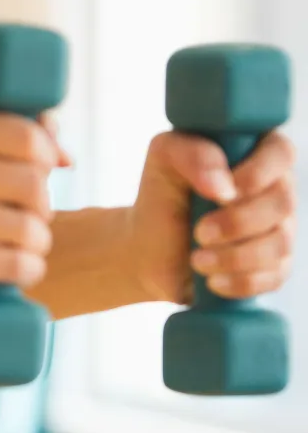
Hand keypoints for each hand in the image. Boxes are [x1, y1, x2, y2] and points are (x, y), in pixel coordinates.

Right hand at [0, 111, 67, 294]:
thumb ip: (12, 134)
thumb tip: (64, 156)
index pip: (25, 137)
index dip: (46, 156)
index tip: (42, 170)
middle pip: (33, 186)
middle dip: (43, 205)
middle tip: (28, 214)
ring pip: (30, 229)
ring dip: (39, 241)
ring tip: (23, 243)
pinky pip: (16, 265)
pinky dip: (30, 269)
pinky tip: (21, 266)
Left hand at [126, 130, 296, 303]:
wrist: (149, 249)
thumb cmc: (161, 196)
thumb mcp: (163, 160)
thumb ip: (191, 154)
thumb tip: (224, 186)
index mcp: (253, 153)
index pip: (280, 151)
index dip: (259, 172)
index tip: (224, 192)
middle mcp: (274, 189)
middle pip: (283, 202)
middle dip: (238, 222)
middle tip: (200, 232)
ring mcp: (279, 229)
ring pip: (279, 243)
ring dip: (234, 256)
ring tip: (197, 259)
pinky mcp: (274, 266)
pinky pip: (274, 277)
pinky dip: (240, 281)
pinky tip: (212, 281)